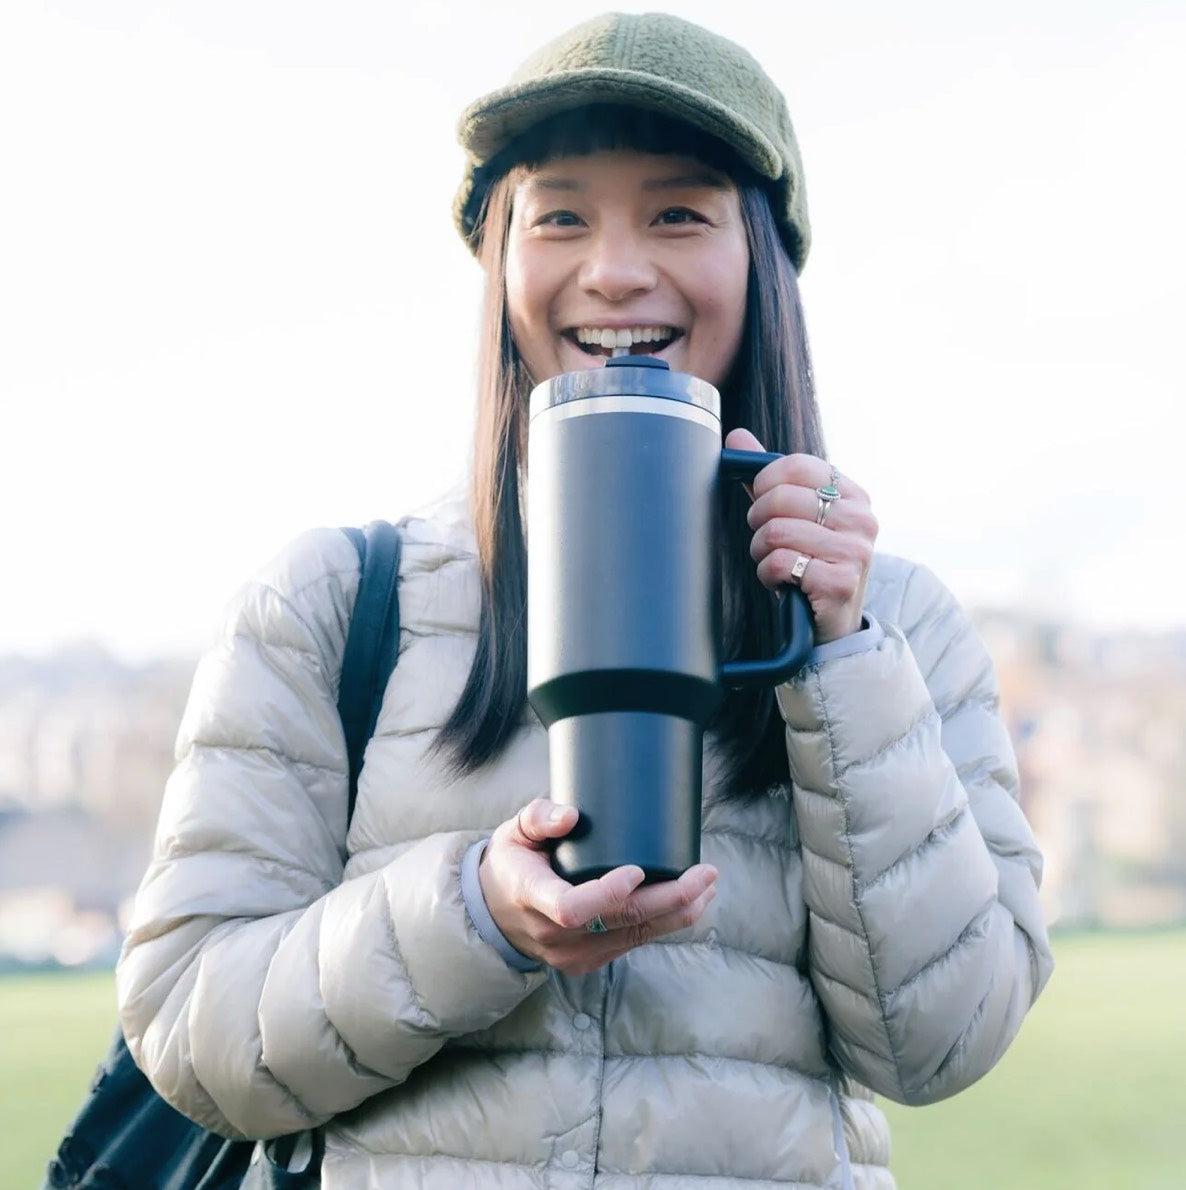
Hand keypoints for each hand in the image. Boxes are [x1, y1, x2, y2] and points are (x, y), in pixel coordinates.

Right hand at [479, 799, 717, 976]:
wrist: (496, 913)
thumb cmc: (512, 862)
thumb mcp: (514, 832)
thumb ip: (539, 817)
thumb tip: (572, 816)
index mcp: (531, 896)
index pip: (572, 907)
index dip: (607, 893)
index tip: (637, 870)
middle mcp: (554, 934)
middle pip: (619, 922)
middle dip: (669, 897)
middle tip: (704, 873)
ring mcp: (573, 954)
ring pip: (635, 936)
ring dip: (677, 912)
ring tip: (708, 886)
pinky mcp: (590, 962)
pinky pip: (633, 943)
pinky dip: (664, 924)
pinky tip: (688, 903)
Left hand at [725, 428, 877, 644]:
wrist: (831, 624)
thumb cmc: (809, 563)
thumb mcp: (794, 517)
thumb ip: (768, 478)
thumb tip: (737, 436)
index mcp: (852, 494)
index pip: (794, 466)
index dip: (764, 484)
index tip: (763, 503)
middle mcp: (861, 518)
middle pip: (780, 497)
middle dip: (758, 522)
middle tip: (766, 541)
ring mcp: (855, 551)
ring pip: (775, 532)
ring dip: (761, 552)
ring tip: (775, 562)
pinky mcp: (840, 583)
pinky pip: (779, 563)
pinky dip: (768, 576)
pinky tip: (783, 583)